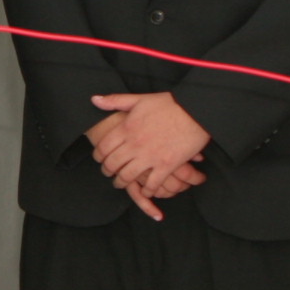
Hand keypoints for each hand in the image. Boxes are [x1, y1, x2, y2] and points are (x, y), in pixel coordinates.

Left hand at [88, 91, 210, 221]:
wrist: (195, 111)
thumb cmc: (169, 104)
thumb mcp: (139, 99)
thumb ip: (115, 100)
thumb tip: (94, 100)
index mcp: (126, 128)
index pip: (103, 148)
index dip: (98, 157)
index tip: (99, 160)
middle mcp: (135, 144)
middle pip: (112, 165)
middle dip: (108, 172)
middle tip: (109, 174)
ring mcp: (150, 156)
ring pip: (128, 176)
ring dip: (122, 182)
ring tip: (122, 183)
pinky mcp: (166, 165)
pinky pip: (152, 184)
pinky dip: (147, 190)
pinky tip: (146, 191)